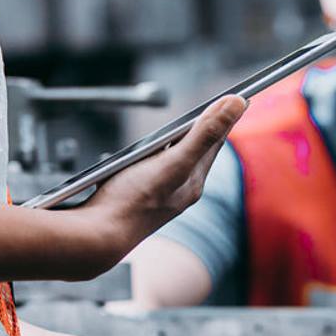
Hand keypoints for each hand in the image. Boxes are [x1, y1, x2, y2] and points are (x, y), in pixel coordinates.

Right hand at [80, 95, 244, 264]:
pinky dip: (155, 155)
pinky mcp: (138, 197)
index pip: (216, 140)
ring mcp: (160, 195)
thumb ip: (205, 133)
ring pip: (176, 159)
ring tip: (187, 126)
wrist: (96, 239)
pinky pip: (154, 169)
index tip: (238, 96)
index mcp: (194, 181)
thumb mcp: (174, 162)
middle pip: (198, 150)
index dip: (224, 116)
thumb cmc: (132, 201)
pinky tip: (145, 153)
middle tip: (216, 107)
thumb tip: (238, 103)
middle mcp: (181, 189)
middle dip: (205, 127)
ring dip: (179, 141)